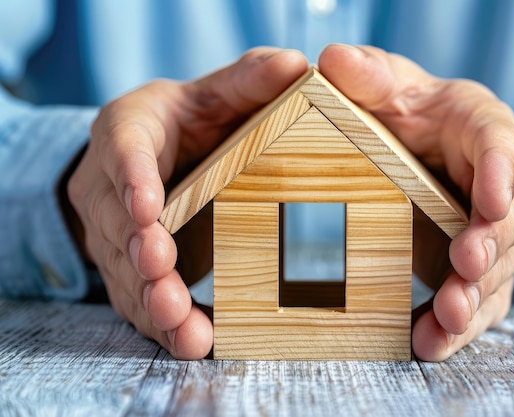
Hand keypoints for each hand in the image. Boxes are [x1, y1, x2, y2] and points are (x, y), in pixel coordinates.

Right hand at [67, 48, 307, 358]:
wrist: (163, 152)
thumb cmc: (195, 118)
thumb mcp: (218, 90)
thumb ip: (252, 78)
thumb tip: (298, 65)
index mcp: (130, 128)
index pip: (124, 148)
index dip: (133, 178)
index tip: (150, 208)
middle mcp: (112, 183)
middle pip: (120, 221)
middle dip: (142, 252)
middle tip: (164, 273)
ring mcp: (117, 230)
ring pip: (126, 270)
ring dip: (152, 299)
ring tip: (183, 325)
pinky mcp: (132, 265)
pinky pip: (140, 298)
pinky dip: (163, 323)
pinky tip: (192, 342)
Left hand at [318, 44, 513, 360]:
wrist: (423, 145)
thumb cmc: (407, 111)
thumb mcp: (388, 85)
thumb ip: (365, 75)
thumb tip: (331, 60)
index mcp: (477, 127)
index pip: (500, 142)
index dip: (499, 170)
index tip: (489, 197)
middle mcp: (495, 182)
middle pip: (507, 215)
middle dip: (490, 244)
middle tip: (467, 265)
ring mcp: (488, 229)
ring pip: (496, 268)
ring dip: (475, 295)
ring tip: (448, 318)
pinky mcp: (472, 267)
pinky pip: (474, 301)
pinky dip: (455, 325)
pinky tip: (429, 343)